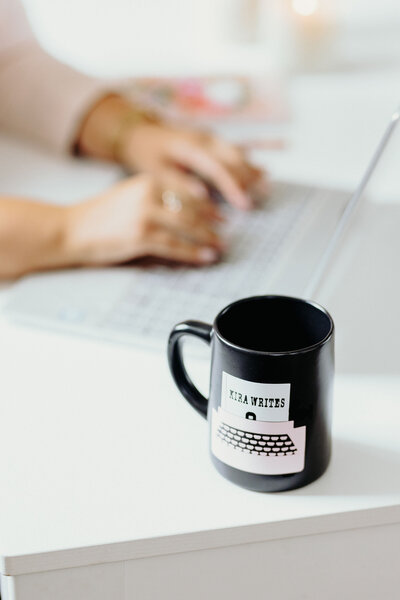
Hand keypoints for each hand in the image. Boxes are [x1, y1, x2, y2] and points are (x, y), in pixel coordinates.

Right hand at [66, 174, 222, 266]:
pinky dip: (194, 252)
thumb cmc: (98, 216)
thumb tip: (186, 213)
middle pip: (192, 209)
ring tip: (220, 246)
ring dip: (208, 238)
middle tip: (224, 234)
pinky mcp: (141, 236)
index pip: (188, 192)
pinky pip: (175, 245)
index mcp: (148, 181)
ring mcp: (145, 215)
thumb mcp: (129, 195)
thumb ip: (156, 199)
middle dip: (212, 224)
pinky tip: (205, 256)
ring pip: (188, 227)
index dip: (208, 207)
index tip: (220, 217)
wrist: (71, 229)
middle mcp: (149, 194)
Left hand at [118, 122, 262, 209]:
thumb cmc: (145, 154)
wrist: (138, 131)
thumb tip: (202, 196)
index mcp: (190, 147)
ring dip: (253, 168)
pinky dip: (251, 157)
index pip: (218, 169)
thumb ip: (179, 184)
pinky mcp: (211, 139)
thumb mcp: (155, 171)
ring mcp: (210, 137)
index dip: (234, 187)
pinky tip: (267, 163)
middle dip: (250, 178)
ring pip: (238, 152)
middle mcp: (204, 139)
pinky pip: (235, 148)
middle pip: (234, 158)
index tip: (244, 205)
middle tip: (264, 196)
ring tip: (267, 185)